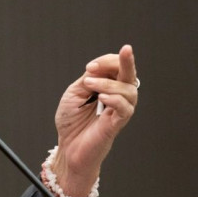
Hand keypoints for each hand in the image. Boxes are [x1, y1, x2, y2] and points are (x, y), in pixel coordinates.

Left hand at [51, 45, 138, 196]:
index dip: (105, 62)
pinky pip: (125, 109)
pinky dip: (115, 100)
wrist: (67, 146)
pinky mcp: (116, 124)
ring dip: (109, 83)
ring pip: (129, 91)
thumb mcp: (74, 93)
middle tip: (125, 49)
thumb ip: (88, 79)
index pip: (116, 67)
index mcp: (106, 87)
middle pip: (130, 75)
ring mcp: (118, 111)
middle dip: (127, 61)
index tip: (89, 67)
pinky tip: (102, 98)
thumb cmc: (71, 121)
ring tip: (90, 84)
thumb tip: (97, 69)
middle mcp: (116, 97)